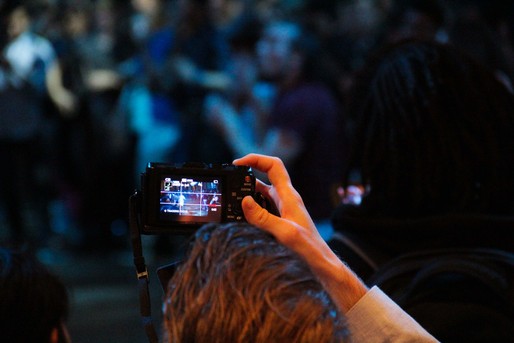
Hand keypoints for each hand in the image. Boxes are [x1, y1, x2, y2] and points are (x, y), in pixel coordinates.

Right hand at [233, 153, 367, 311]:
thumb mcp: (284, 233)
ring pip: (262, 192)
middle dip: (247, 176)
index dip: (256, 159)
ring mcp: (283, 208)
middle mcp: (285, 198)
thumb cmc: (308, 247)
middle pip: (265, 176)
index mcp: (289, 195)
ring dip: (247, 192)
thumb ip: (263, 218)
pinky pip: (262, 206)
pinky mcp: (280, 218)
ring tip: (231, 199)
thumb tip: (244, 201)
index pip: (273, 166)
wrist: (320, 261)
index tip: (238, 163)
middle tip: (230, 182)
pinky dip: (251, 206)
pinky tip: (242, 215)